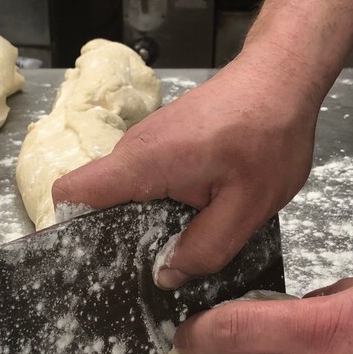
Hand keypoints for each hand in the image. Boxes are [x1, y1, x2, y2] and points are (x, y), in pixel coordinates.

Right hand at [52, 48, 321, 288]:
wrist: (282, 78)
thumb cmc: (269, 134)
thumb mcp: (248, 206)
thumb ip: (206, 247)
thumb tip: (168, 275)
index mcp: (143, 163)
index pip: (71, 192)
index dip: (71, 231)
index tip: (95, 263)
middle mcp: (133, 150)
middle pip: (97, 200)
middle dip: (116, 238)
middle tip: (150, 270)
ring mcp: (147, 144)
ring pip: (125, 193)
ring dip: (144, 222)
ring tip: (178, 246)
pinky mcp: (163, 142)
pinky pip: (146, 181)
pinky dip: (160, 204)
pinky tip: (193, 218)